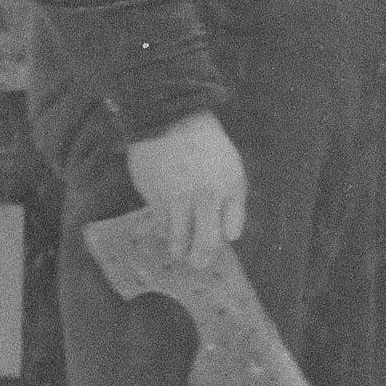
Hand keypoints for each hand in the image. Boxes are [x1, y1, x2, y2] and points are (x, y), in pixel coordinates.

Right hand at [126, 112, 248, 271]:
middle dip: (202, 259)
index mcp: (229, 187)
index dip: (224, 239)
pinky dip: (161, 231)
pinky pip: (158, 225)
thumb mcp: (231, 167)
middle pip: (206, 242)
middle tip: (198, 265)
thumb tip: (229, 235)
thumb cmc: (205, 144)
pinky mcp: (153, 198)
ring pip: (178, 239)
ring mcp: (177, 200)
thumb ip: (232, 200)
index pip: (231, 230)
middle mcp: (205, 197)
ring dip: (179, 250)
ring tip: (178, 253)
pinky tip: (162, 230)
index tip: (218, 243)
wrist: (168, 120)